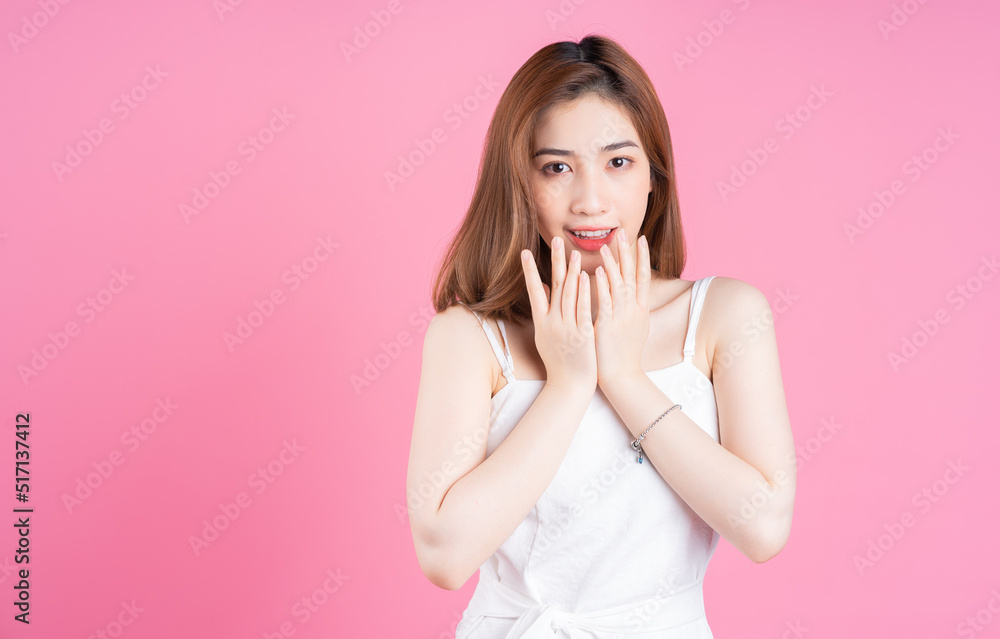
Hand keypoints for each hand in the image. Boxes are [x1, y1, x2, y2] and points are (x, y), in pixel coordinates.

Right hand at [520, 236, 596, 392]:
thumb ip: (545, 312)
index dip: (529, 271)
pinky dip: (585, 293)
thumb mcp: (545, 336)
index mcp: (541, 323)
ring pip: (569, 295)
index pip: (534, 291)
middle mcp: (552, 323)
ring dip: (572, 272)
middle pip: (554, 287)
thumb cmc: (559, 361)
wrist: (569, 386)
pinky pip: (584, 310)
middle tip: (556, 240)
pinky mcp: (583, 335)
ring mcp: (567, 328)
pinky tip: (588, 277)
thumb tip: (544, 289)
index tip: (524, 252)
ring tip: (573, 252)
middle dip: (555, 262)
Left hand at [593, 229, 650, 388]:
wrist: (622, 377)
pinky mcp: (610, 327)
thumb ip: (629, 310)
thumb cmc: (623, 354)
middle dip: (628, 254)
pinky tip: (596, 272)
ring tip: (606, 246)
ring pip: (619, 286)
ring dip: (612, 265)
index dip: (642, 257)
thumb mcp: (632, 328)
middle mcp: (634, 311)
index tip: (640, 239)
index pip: (642, 277)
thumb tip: (628, 297)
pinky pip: (606, 303)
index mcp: (639, 310)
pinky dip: (602, 286)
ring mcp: (623, 319)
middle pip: (632, 276)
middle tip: (624, 232)